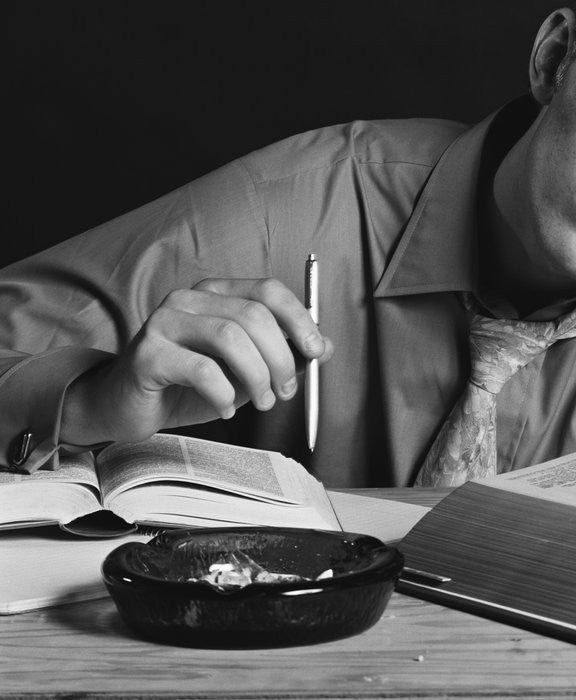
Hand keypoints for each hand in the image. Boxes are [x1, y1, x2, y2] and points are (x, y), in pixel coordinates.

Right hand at [62, 278, 333, 445]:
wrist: (126, 407)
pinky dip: (224, 394)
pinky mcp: (147, 353)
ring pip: (231, 338)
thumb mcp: (245, 370)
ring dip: (257, 377)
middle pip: (253, 316)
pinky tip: (225, 408)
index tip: (316, 352)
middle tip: (285, 392)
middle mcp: (189, 299)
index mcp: (216, 293)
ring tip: (260, 402)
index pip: (268, 290)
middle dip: (281, 358)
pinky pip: (201, 369)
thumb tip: (325, 348)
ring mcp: (165, 322)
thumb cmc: (189, 386)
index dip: (299, 319)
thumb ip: (282, 354)